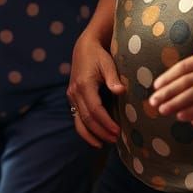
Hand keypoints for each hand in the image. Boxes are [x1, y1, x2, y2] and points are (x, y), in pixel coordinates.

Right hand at [67, 28, 124, 147]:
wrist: (84, 48)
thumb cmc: (99, 56)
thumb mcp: (108, 63)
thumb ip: (113, 78)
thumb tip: (121, 91)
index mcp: (84, 84)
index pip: (94, 110)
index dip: (106, 122)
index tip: (118, 131)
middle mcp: (75, 92)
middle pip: (86, 118)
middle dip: (100, 131)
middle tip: (116, 140)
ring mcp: (72, 96)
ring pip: (78, 121)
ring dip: (91, 134)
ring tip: (104, 144)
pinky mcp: (72, 98)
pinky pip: (77, 117)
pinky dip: (85, 130)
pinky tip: (95, 138)